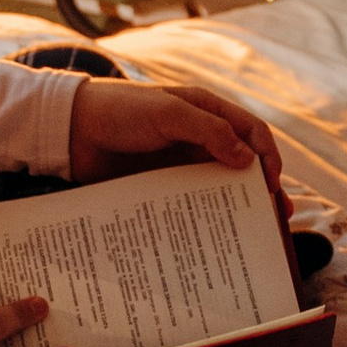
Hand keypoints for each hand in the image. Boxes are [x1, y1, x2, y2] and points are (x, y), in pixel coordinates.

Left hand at [66, 73, 290, 223]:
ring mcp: (181, 163)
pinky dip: (204, 217)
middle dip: (261, 190)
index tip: (272, 185)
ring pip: (219, 187)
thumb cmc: (120, 110)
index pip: (252, 131)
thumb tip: (249, 160)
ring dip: (236, 208)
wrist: (70, 129)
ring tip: (252, 235)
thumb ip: (208, 131)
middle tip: (276, 219)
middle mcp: (200, 138)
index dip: (268, 156)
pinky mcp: (162, 184)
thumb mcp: (167, 114)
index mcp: (207, 112)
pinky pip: (189, 202)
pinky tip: (210, 236)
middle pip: (243, 164)